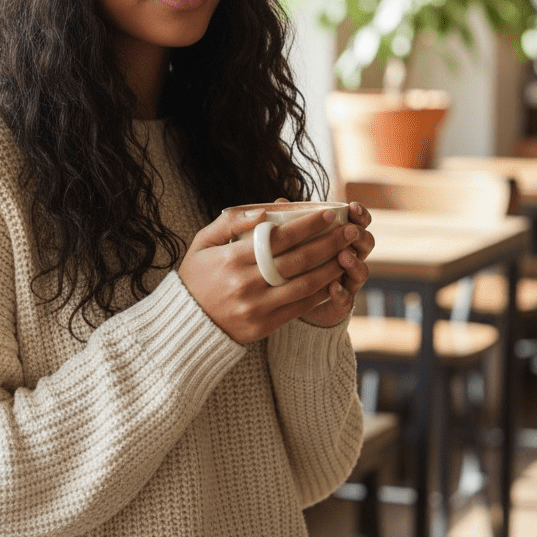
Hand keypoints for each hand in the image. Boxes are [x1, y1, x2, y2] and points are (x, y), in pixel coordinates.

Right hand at [177, 205, 360, 344]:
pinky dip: (320, 293)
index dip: (307, 225)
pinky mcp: (264, 326)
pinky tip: (334, 280)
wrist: (185, 324)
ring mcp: (256, 306)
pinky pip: (299, 308)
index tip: (329, 213)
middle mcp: (246, 282)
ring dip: (331, 268)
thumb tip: (265, 210)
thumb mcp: (202, 243)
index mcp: (232, 258)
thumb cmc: (197, 276)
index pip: (279, 237)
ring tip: (349, 254)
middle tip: (351, 230)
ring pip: (304, 284)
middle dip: (329, 242)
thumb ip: (230, 223)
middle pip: (298, 259)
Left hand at [297, 200, 373, 327]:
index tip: (352, 207)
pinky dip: (341, 292)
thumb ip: (292, 221)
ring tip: (343, 256)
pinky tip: (332, 287)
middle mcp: (350, 258)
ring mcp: (348, 281)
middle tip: (351, 230)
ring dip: (354, 262)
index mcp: (342, 239)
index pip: (359, 222)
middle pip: (366, 244)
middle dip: (360, 236)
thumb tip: (280, 202)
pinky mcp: (341, 303)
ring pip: (361, 271)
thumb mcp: (293, 241)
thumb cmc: (297, 263)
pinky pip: (346, 298)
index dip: (360, 214)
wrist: (295, 303)